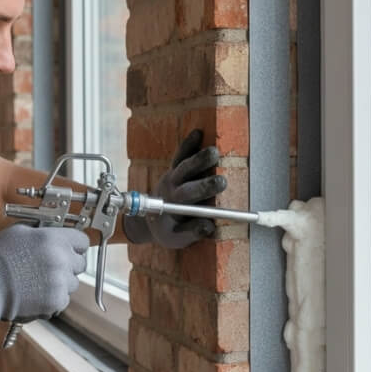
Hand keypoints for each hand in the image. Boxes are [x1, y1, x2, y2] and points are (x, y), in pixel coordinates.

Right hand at [0, 224, 89, 332]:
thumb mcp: (18, 232)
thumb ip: (42, 231)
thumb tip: (54, 231)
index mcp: (54, 239)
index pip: (83, 241)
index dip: (75, 245)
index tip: (70, 250)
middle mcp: (61, 259)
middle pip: (80, 263)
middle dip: (69, 265)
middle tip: (49, 268)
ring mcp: (60, 282)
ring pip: (73, 283)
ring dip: (61, 282)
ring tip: (38, 281)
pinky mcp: (56, 301)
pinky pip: (64, 299)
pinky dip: (53, 298)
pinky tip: (36, 293)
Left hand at [124, 129, 226, 248]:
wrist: (148, 219)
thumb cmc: (167, 230)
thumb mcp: (177, 239)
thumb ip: (193, 232)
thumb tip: (210, 226)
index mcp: (172, 203)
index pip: (190, 193)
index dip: (206, 187)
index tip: (222, 183)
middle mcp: (171, 186)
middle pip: (187, 174)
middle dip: (203, 169)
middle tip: (221, 167)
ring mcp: (172, 176)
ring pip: (184, 162)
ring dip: (198, 155)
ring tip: (214, 150)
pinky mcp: (174, 169)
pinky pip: (179, 154)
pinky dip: (188, 144)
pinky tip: (198, 133)